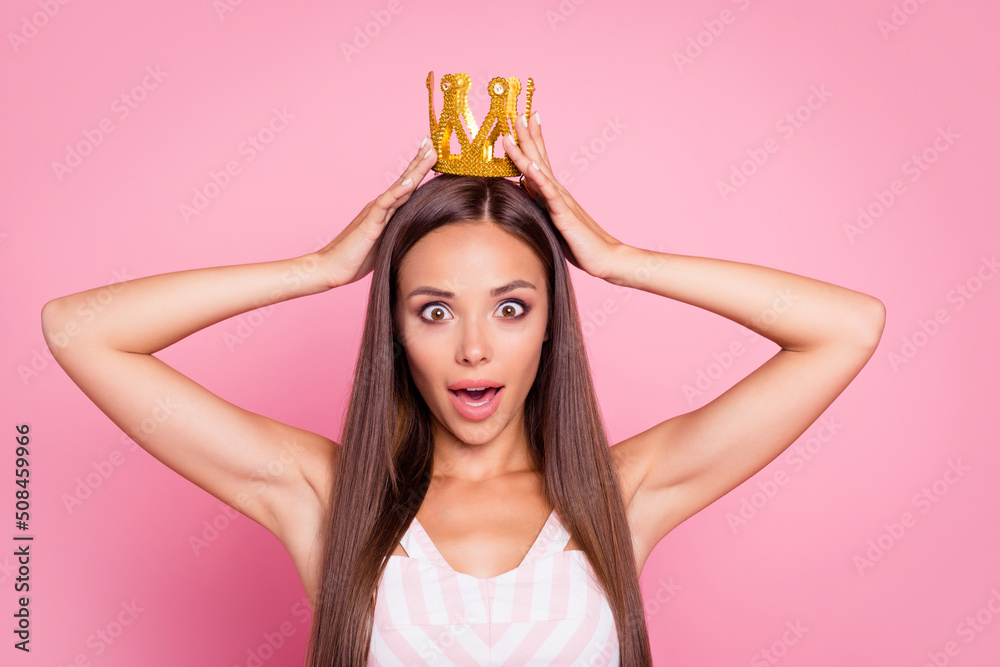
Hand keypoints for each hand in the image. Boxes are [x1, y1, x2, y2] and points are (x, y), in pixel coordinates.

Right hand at [315, 140, 436, 287]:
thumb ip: (398, 234)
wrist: (331, 268)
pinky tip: (410, 182)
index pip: (406, 187)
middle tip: (434, 143)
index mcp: (386, 211)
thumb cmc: (356, 258)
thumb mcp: (386, 244)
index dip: (419, 170)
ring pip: (399, 187)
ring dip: (415, 170)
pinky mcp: (370, 223)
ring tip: (429, 153)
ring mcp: (376, 212)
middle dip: (421, 161)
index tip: (433, 154)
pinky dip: (398, 192)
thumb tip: (418, 236)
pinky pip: (385, 204)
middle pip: (405, 180)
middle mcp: (381, 206)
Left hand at [501, 113, 625, 280]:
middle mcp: (557, 191)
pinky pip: (550, 194)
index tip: (521, 119)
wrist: (604, 258)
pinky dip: (539, 178)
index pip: (539, 160)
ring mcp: (561, 201)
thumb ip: (540, 201)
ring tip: (518, 127)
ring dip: (528, 148)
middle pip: (539, 156)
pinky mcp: (564, 215)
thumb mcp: (552, 219)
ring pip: (541, 169)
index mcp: (554, 193)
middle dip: (527, 134)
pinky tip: (531, 165)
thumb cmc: (578, 243)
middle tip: (517, 111)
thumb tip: (523, 185)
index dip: (529, 139)